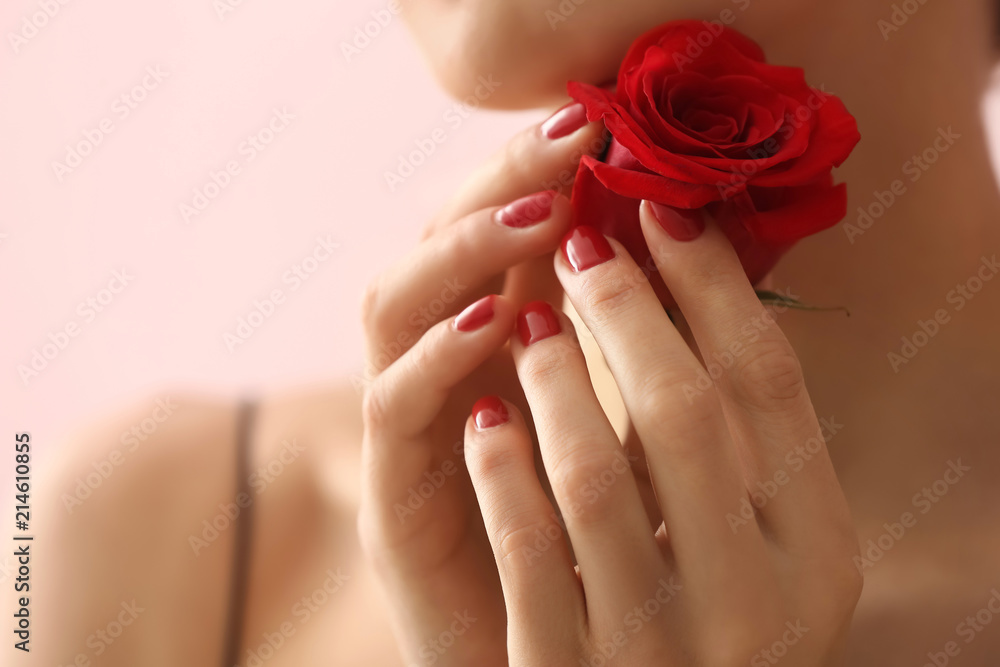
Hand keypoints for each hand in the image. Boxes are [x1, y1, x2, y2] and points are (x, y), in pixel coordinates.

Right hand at [358, 107, 603, 665]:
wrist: (556, 664)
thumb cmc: (605, 548)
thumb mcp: (636, 431)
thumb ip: (639, 352)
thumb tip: (683, 248)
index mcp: (497, 346)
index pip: (498, 233)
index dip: (539, 172)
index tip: (600, 126)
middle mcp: (443, 370)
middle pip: (436, 245)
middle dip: (499, 184)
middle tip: (568, 140)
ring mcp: (409, 427)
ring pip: (392, 306)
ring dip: (462, 252)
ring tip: (539, 217)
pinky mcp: (390, 493)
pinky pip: (393, 406)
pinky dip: (437, 354)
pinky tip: (495, 322)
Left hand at [462, 202, 862, 665]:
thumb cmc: (704, 610)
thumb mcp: (750, 539)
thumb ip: (729, 440)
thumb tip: (685, 274)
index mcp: (816, 553)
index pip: (770, 386)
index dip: (713, 284)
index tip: (663, 209)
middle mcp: (752, 603)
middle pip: (686, 413)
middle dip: (624, 310)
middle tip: (581, 242)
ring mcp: (658, 647)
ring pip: (591, 476)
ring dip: (551, 379)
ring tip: (527, 323)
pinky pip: (525, 552)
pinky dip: (500, 468)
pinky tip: (485, 416)